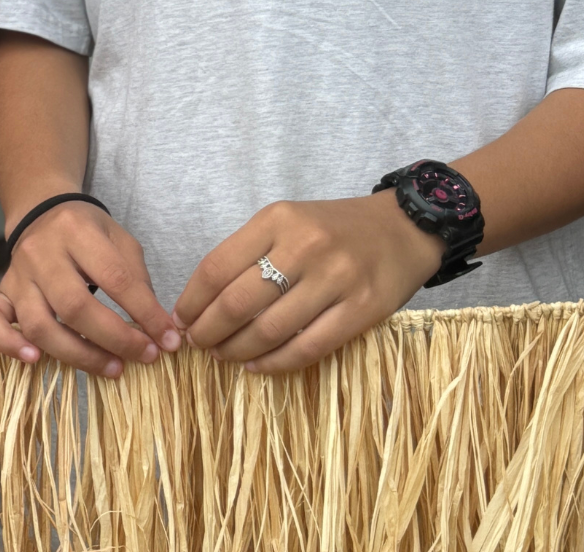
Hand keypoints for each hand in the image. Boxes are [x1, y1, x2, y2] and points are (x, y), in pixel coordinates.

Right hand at [0, 202, 181, 377]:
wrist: (42, 210)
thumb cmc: (86, 230)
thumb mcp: (119, 239)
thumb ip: (137, 279)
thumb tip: (159, 329)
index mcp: (77, 231)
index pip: (115, 278)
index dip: (145, 313)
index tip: (167, 339)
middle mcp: (42, 252)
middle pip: (75, 306)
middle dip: (115, 338)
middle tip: (144, 356)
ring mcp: (17, 275)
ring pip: (39, 324)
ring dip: (78, 354)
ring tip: (112, 369)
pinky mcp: (1, 292)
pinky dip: (7, 344)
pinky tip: (34, 360)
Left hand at [174, 193, 444, 372]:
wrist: (403, 227)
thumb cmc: (334, 227)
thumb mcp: (287, 221)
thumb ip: (247, 253)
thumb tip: (202, 301)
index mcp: (278, 219)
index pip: (217, 266)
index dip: (192, 300)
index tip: (179, 320)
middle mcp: (304, 246)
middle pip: (238, 302)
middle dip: (208, 331)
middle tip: (198, 344)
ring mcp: (335, 280)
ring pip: (269, 330)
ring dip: (236, 350)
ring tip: (223, 356)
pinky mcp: (361, 311)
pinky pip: (306, 348)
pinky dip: (274, 363)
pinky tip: (256, 365)